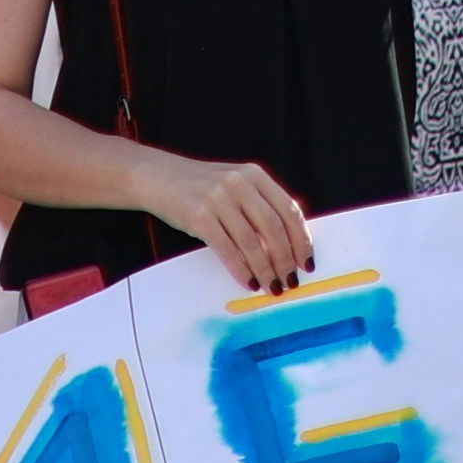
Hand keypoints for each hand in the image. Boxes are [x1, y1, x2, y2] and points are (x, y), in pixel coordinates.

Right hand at [154, 151, 314, 289]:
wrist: (156, 176)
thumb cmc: (199, 186)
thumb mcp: (234, 185)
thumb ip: (259, 205)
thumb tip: (287, 244)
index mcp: (254, 175)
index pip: (289, 210)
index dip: (302, 239)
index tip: (306, 262)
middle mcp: (239, 184)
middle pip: (273, 228)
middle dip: (285, 260)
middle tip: (290, 281)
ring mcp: (218, 199)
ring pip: (251, 242)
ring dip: (265, 270)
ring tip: (271, 287)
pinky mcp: (198, 216)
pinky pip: (227, 249)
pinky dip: (241, 269)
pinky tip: (248, 281)